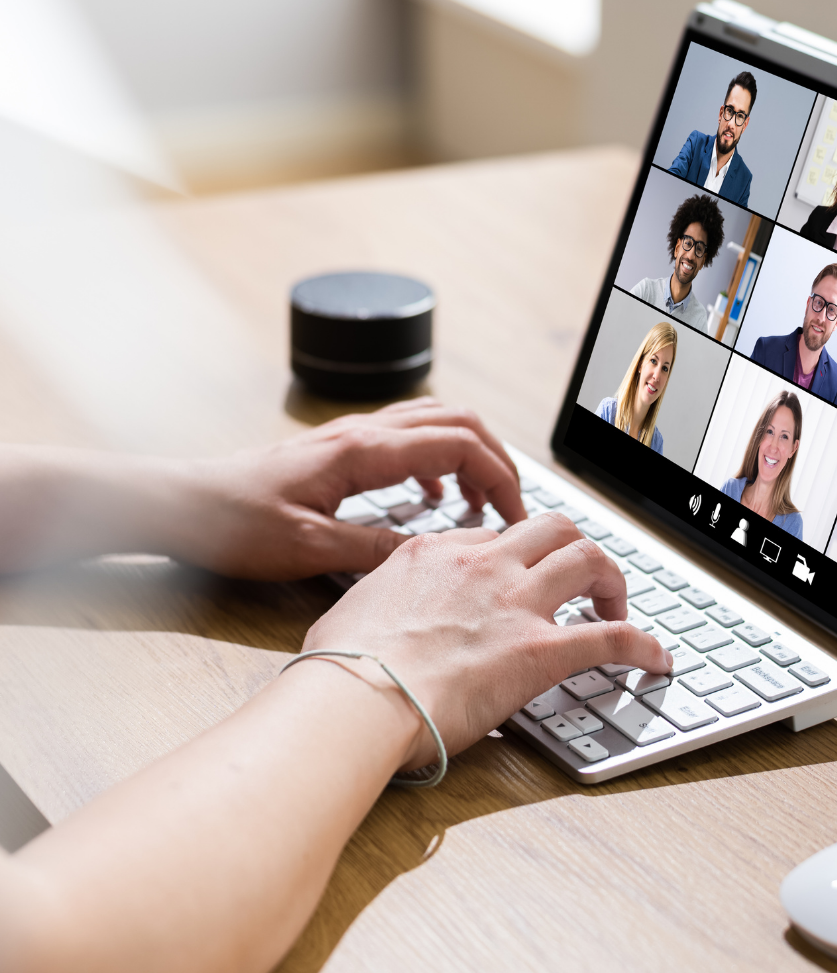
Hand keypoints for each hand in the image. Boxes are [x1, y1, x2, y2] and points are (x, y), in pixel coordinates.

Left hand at [173, 398, 526, 579]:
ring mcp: (353, 436)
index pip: (459, 443)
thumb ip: (377, 548)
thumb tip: (434, 553)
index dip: (499, 476)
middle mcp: (363, 432)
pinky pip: (409, 437)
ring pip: (435, 421)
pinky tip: (435, 493)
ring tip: (482, 500)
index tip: (516, 516)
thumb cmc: (235, 524)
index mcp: (363, 451)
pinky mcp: (342, 449)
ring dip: (471, 453)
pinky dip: (439, 458)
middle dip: (496, 458)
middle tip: (510, 504)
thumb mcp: (310, 548)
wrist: (184, 505)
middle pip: (458, 419)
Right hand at [301, 512, 672, 766]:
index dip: (514, 556)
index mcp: (435, 553)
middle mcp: (482, 566)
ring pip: (588, 558)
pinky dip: (642, 646)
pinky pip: (611, 637)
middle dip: (573, 548)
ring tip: (618, 606)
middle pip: (551, 528)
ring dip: (611, 580)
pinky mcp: (540, 650)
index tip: (520, 578)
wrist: (356, 699)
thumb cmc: (342, 668)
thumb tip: (380, 617)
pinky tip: (657, 660)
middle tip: (579, 581)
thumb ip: (380, 602)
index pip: (493, 538)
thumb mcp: (351, 611)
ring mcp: (514, 603)